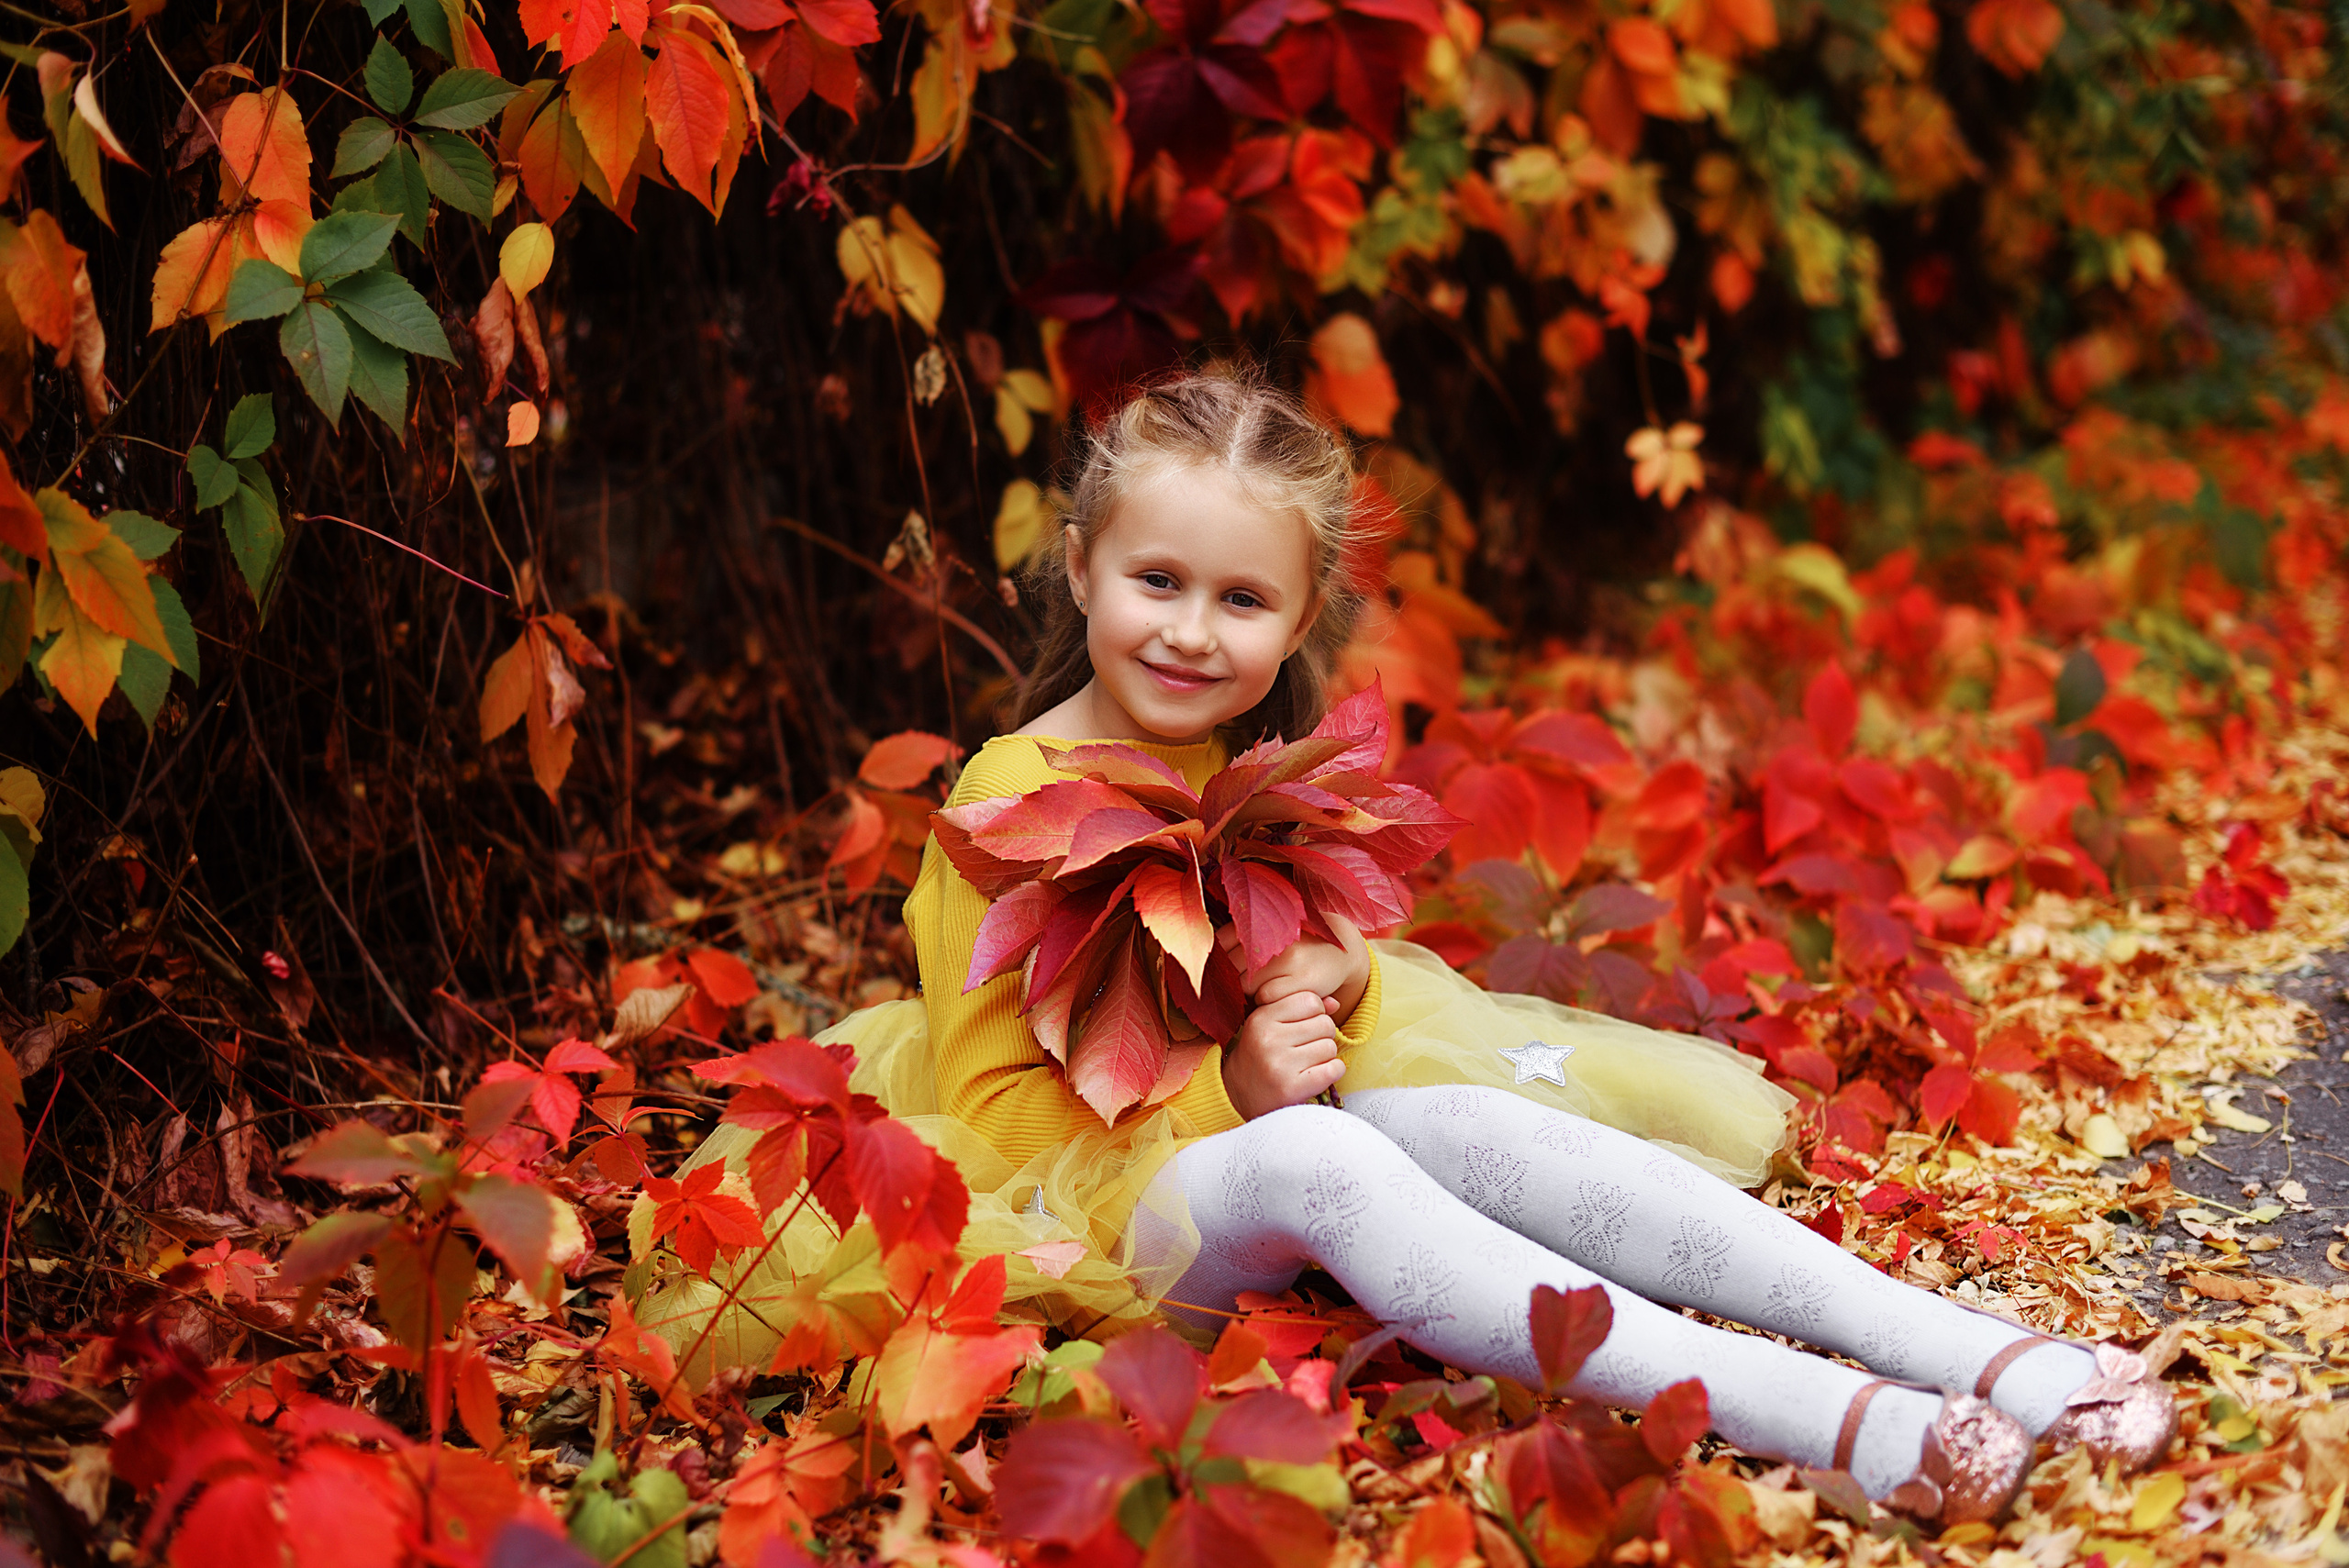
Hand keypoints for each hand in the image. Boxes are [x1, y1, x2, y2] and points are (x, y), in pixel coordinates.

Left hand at [1217, 914, 1371, 1018]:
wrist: (1342, 951)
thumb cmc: (1298, 945)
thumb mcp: (1274, 930)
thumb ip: (1244, 938)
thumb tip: (1207, 957)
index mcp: (1263, 919)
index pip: (1222, 940)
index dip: (1219, 958)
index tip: (1222, 966)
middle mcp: (1273, 936)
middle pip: (1231, 967)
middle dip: (1233, 976)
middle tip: (1245, 979)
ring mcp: (1287, 959)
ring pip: (1246, 984)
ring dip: (1249, 989)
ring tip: (1264, 983)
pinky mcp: (1299, 981)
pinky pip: (1266, 997)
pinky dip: (1267, 999)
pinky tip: (1278, 992)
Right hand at [1221, 987, 1344, 1119]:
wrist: (1236, 1096)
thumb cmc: (1259, 1055)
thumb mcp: (1269, 1024)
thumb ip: (1299, 1007)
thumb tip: (1334, 1003)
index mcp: (1261, 1018)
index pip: (1310, 1000)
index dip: (1314, 1012)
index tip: (1303, 1026)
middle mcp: (1268, 1039)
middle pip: (1324, 1023)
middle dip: (1321, 1035)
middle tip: (1305, 1047)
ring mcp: (1280, 1065)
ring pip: (1330, 1047)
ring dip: (1325, 1056)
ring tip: (1306, 1062)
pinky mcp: (1291, 1088)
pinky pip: (1334, 1069)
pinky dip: (1333, 1071)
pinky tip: (1317, 1074)